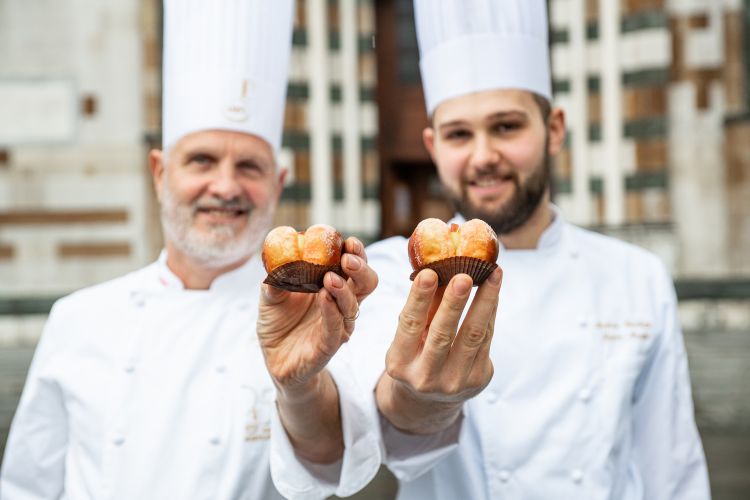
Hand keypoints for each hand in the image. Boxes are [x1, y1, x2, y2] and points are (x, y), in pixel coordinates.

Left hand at [257, 237, 377, 392]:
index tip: (348, 241)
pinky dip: (331, 312)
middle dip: (361, 268)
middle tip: (347, 258)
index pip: (354, 266)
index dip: (356, 252)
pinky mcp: (328, 346)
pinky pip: (335, 329)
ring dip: (344, 290)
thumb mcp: (270, 296)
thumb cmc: (279, 325)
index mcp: (334, 287)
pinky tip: (324, 298)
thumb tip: (277, 257)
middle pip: (366, 283)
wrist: (275, 361)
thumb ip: (275, 278)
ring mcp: (338, 326)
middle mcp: (342, 305)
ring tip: (330, 278)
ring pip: (353, 306)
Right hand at [376, 267, 501, 433]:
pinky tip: (494, 290)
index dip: (419, 299)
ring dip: (484, 301)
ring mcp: (454, 382)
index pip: (409, 325)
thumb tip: (439, 268)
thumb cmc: (416, 355)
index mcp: (399, 363)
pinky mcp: (478, 379)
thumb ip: (422, 309)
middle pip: (442, 334)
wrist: (430, 400)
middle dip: (454, 303)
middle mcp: (425, 377)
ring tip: (492, 274)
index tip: (428, 273)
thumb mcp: (409, 338)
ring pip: (473, 336)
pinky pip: (486, 339)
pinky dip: (490, 311)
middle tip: (464, 275)